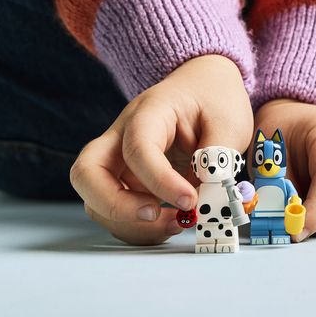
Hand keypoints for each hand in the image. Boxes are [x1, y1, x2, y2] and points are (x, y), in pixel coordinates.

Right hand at [71, 55, 252, 244]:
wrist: (203, 88)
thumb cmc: (212, 100)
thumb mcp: (229, 122)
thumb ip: (219, 161)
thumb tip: (209, 199)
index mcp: (148, 112)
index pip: (137, 148)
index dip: (159, 181)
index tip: (189, 200)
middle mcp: (120, 136)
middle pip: (86, 173)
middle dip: (115, 205)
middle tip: (156, 215)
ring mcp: (118, 162)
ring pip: (95, 200)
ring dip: (130, 223)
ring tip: (176, 223)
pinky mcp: (125, 183)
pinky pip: (116, 212)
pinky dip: (138, 228)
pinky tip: (170, 223)